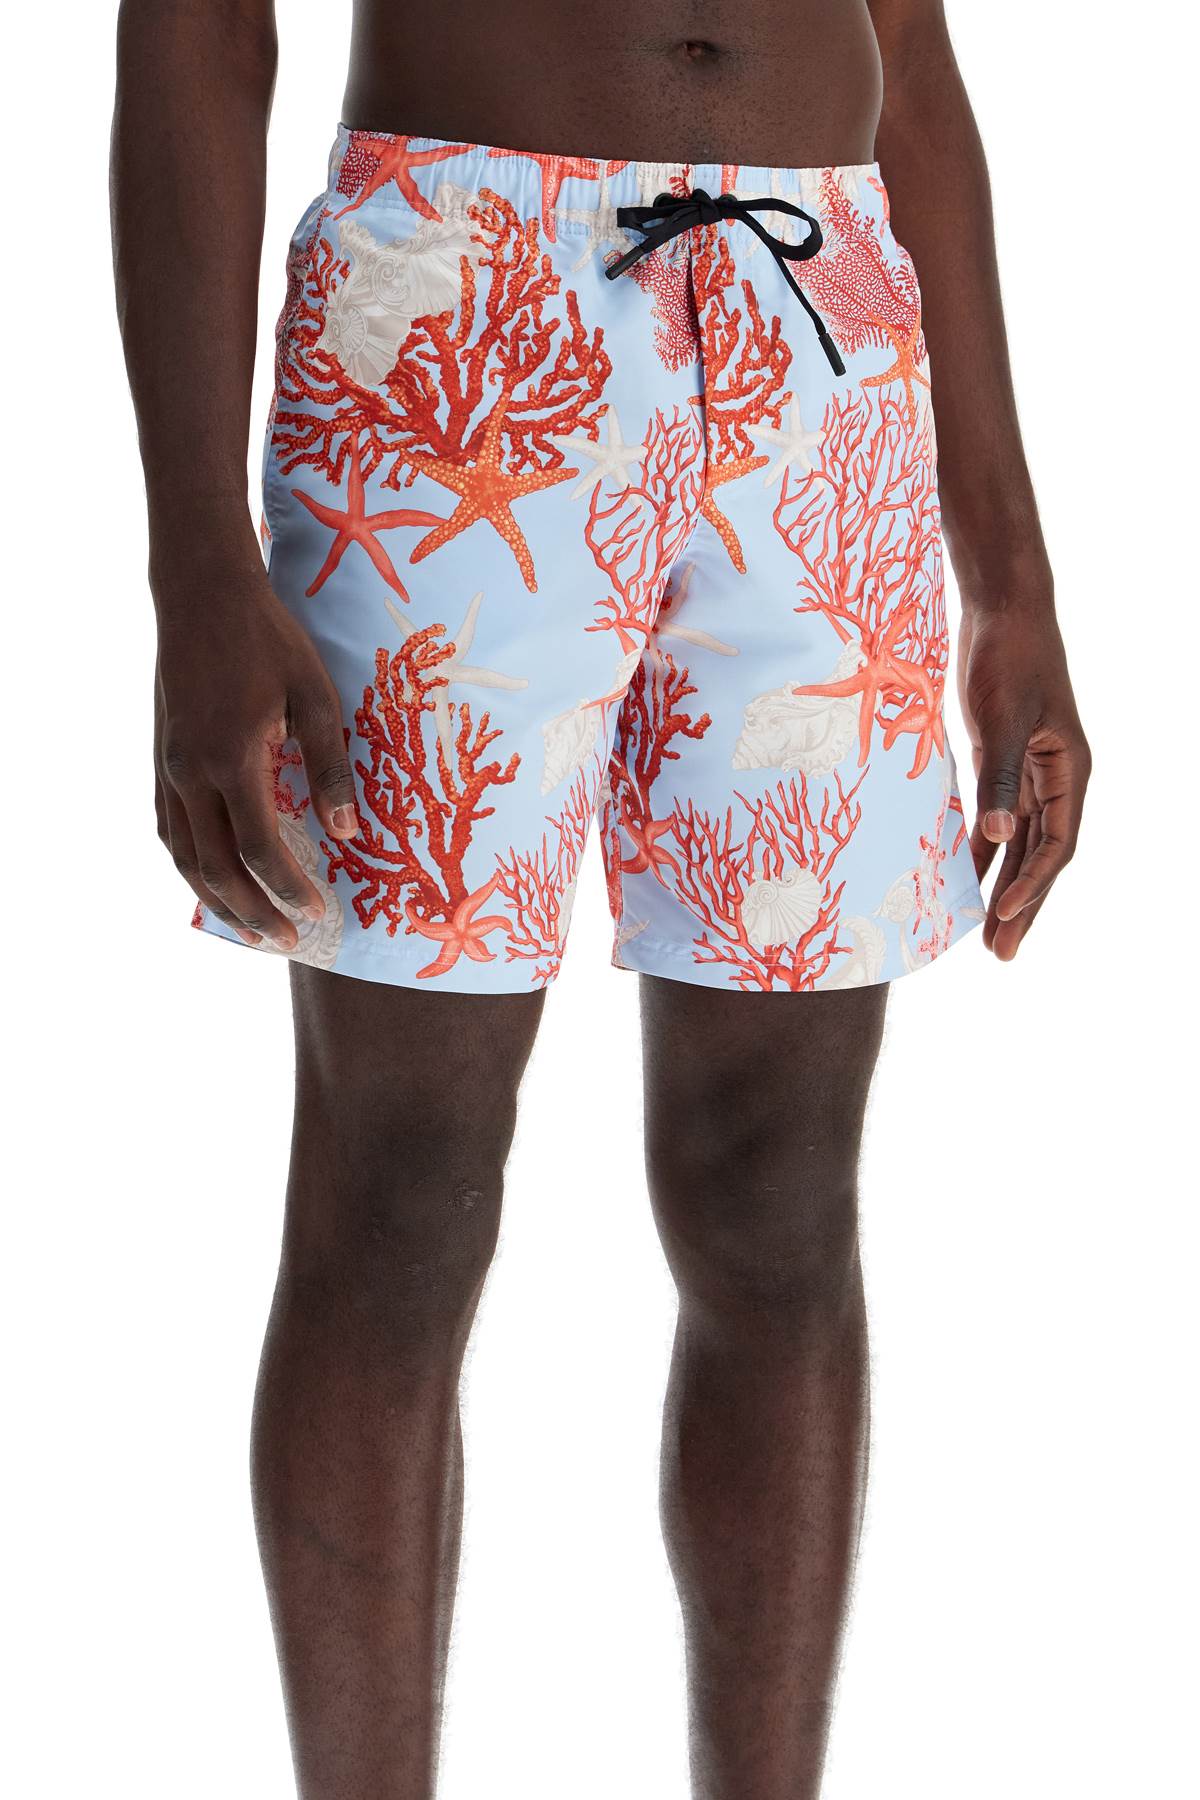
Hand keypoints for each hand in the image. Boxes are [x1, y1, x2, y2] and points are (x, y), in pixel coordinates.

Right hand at [154, 567, 359, 948]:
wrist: (202, 593)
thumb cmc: (269, 639)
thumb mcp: (315, 696)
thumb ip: (330, 767)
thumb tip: (347, 833)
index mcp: (232, 759)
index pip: (258, 848)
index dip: (288, 887)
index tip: (318, 912)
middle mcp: (190, 773)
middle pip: (215, 867)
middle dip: (252, 911)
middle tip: (286, 941)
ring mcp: (168, 768)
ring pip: (184, 856)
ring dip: (217, 899)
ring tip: (249, 929)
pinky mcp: (159, 759)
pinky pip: (167, 829)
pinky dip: (188, 865)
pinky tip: (209, 880)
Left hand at [958, 604, 1089, 960]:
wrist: (1000, 611)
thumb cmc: (1010, 659)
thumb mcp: (1002, 720)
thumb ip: (999, 779)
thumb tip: (999, 838)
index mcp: (1071, 771)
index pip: (1058, 844)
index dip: (1032, 884)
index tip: (1001, 915)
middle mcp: (1057, 779)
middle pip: (1042, 856)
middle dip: (1021, 904)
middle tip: (1001, 953)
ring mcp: (1031, 772)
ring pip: (1020, 843)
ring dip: (1001, 884)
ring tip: (984, 933)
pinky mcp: (1003, 762)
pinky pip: (997, 818)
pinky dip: (980, 848)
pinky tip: (960, 877)